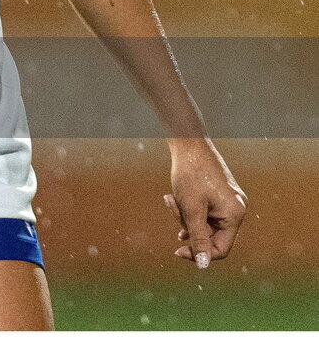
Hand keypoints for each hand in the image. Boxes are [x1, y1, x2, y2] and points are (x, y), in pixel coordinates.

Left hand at [163, 137, 246, 267]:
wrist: (188, 142)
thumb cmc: (190, 173)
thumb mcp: (191, 209)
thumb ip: (198, 238)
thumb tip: (203, 266)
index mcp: (235, 215)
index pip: (220, 248)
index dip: (199, 253)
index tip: (177, 249)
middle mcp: (236, 209)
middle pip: (211, 234)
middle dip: (188, 225)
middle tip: (172, 204)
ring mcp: (228, 200)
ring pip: (204, 222)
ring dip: (185, 215)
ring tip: (171, 198)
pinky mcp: (219, 193)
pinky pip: (204, 210)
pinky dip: (189, 208)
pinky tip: (173, 199)